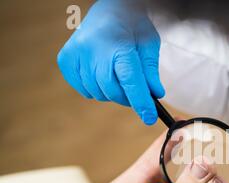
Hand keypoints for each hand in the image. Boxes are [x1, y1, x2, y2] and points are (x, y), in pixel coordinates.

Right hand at [57, 0, 163, 124]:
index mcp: (118, 44)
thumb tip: (155, 95)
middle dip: (127, 98)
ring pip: (98, 93)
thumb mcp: (149, 44)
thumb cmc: (132, 26)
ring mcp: (76, 55)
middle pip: (112, 91)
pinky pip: (84, 89)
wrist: (108, 9)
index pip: (130, 81)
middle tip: (136, 94)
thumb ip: (151, 71)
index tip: (149, 118)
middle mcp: (93, 50)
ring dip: (112, 93)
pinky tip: (102, 73)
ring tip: (117, 75)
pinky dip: (96, 89)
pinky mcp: (65, 60)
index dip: (140, 103)